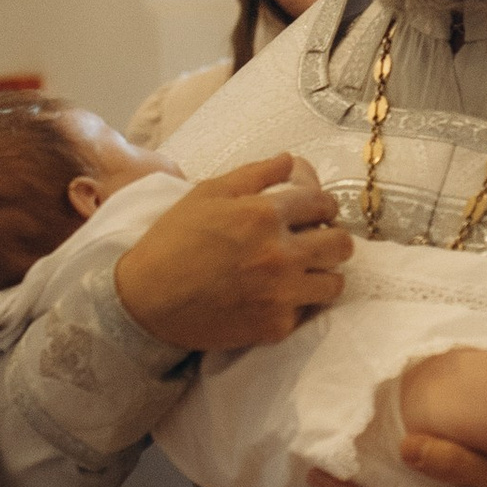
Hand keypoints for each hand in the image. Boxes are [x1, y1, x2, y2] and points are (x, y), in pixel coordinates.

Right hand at [113, 156, 350, 351]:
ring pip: (335, 283)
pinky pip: (306, 313)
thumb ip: (255, 173)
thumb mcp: (207, 193)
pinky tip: (275, 298)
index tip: (313, 212)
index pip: (324, 203)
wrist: (144, 300)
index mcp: (264, 214)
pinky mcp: (274, 326)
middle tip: (314, 242)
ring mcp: (280, 294)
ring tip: (302, 272)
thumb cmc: (172, 241)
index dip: (322, 206)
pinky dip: (296, 305)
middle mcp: (280, 254)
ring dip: (322, 274)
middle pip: (341, 244)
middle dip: (331, 238)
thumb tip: (290, 160)